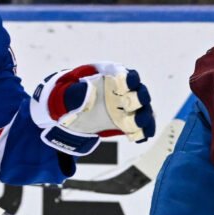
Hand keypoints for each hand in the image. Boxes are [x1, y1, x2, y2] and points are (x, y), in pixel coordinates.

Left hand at [31, 64, 155, 155]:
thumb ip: (78, 93)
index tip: (125, 82)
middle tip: (128, 105)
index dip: (130, 79)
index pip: (128, 77)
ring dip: (143, 118)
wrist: (72, 116)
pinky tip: (138, 138)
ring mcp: (128, 111)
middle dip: (138, 99)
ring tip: (135, 125)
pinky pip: (140, 129)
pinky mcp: (127, 125)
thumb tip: (89, 92)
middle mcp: (125, 95)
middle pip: (140, 94)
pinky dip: (142, 133)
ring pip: (144, 112)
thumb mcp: (69, 95)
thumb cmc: (71, 100)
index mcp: (113, 81)